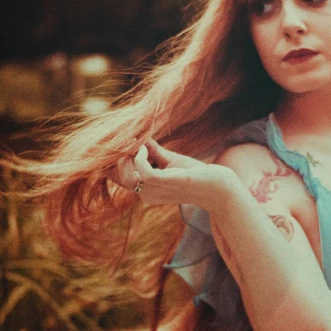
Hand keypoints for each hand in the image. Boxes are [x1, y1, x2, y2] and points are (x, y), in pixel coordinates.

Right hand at [110, 139, 238, 213]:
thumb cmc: (194, 174)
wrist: (217, 186)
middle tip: (129, 141)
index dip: (113, 159)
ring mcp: (156, 191)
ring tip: (138, 143)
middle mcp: (147, 194)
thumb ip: (153, 151)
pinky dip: (140, 157)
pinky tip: (146, 148)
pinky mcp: (167, 183)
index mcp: (146, 190)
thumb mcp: (169, 160)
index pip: (116, 177)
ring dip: (128, 155)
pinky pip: (143, 172)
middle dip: (117, 156)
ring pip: (126, 176)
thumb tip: (139, 135)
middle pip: (117, 177)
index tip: (123, 142)